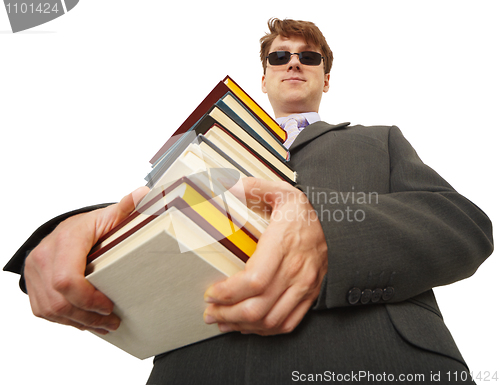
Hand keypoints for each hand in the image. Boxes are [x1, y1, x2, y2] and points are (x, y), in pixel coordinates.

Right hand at [24, 186, 148, 334]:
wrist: (61, 231)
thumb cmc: (85, 227)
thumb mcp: (106, 216)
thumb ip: (125, 208)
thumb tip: (145, 194)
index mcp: (65, 241)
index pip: (67, 279)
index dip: (88, 299)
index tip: (109, 306)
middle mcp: (44, 258)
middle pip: (60, 301)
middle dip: (88, 316)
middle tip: (112, 322)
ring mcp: (34, 274)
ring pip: (52, 310)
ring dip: (79, 322)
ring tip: (103, 326)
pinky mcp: (33, 287)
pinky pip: (46, 311)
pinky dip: (67, 320)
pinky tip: (85, 322)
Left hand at [203, 178, 327, 335]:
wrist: (340, 229)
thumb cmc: (308, 215)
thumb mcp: (283, 193)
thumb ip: (255, 188)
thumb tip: (229, 184)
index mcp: (284, 246)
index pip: (253, 280)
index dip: (228, 292)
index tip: (211, 293)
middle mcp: (294, 271)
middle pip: (257, 306)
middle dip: (227, 314)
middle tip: (209, 313)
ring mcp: (303, 288)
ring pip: (270, 320)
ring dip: (242, 325)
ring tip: (223, 321)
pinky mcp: (308, 297)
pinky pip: (286, 323)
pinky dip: (264, 330)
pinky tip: (248, 325)